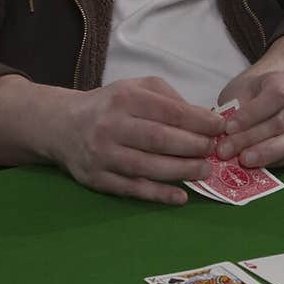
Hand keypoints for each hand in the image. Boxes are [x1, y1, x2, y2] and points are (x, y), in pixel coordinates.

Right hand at [46, 77, 225, 205]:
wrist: (63, 125)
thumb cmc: (110, 105)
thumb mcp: (136, 88)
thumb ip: (169, 99)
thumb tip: (204, 119)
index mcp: (125, 98)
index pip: (170, 112)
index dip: (199, 122)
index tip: (220, 128)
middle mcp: (111, 125)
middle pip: (160, 139)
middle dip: (193, 146)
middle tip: (214, 150)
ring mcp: (103, 154)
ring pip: (148, 167)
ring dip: (182, 171)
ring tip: (204, 171)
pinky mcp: (97, 179)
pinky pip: (133, 189)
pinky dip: (159, 195)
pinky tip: (180, 196)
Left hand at [213, 70, 283, 169]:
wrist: (266, 98)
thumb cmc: (250, 96)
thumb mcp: (239, 92)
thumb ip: (234, 110)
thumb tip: (223, 134)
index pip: (275, 96)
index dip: (252, 114)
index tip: (228, 128)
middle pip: (280, 122)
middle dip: (250, 138)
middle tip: (226, 150)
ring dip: (264, 153)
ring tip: (242, 161)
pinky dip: (273, 161)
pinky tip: (254, 166)